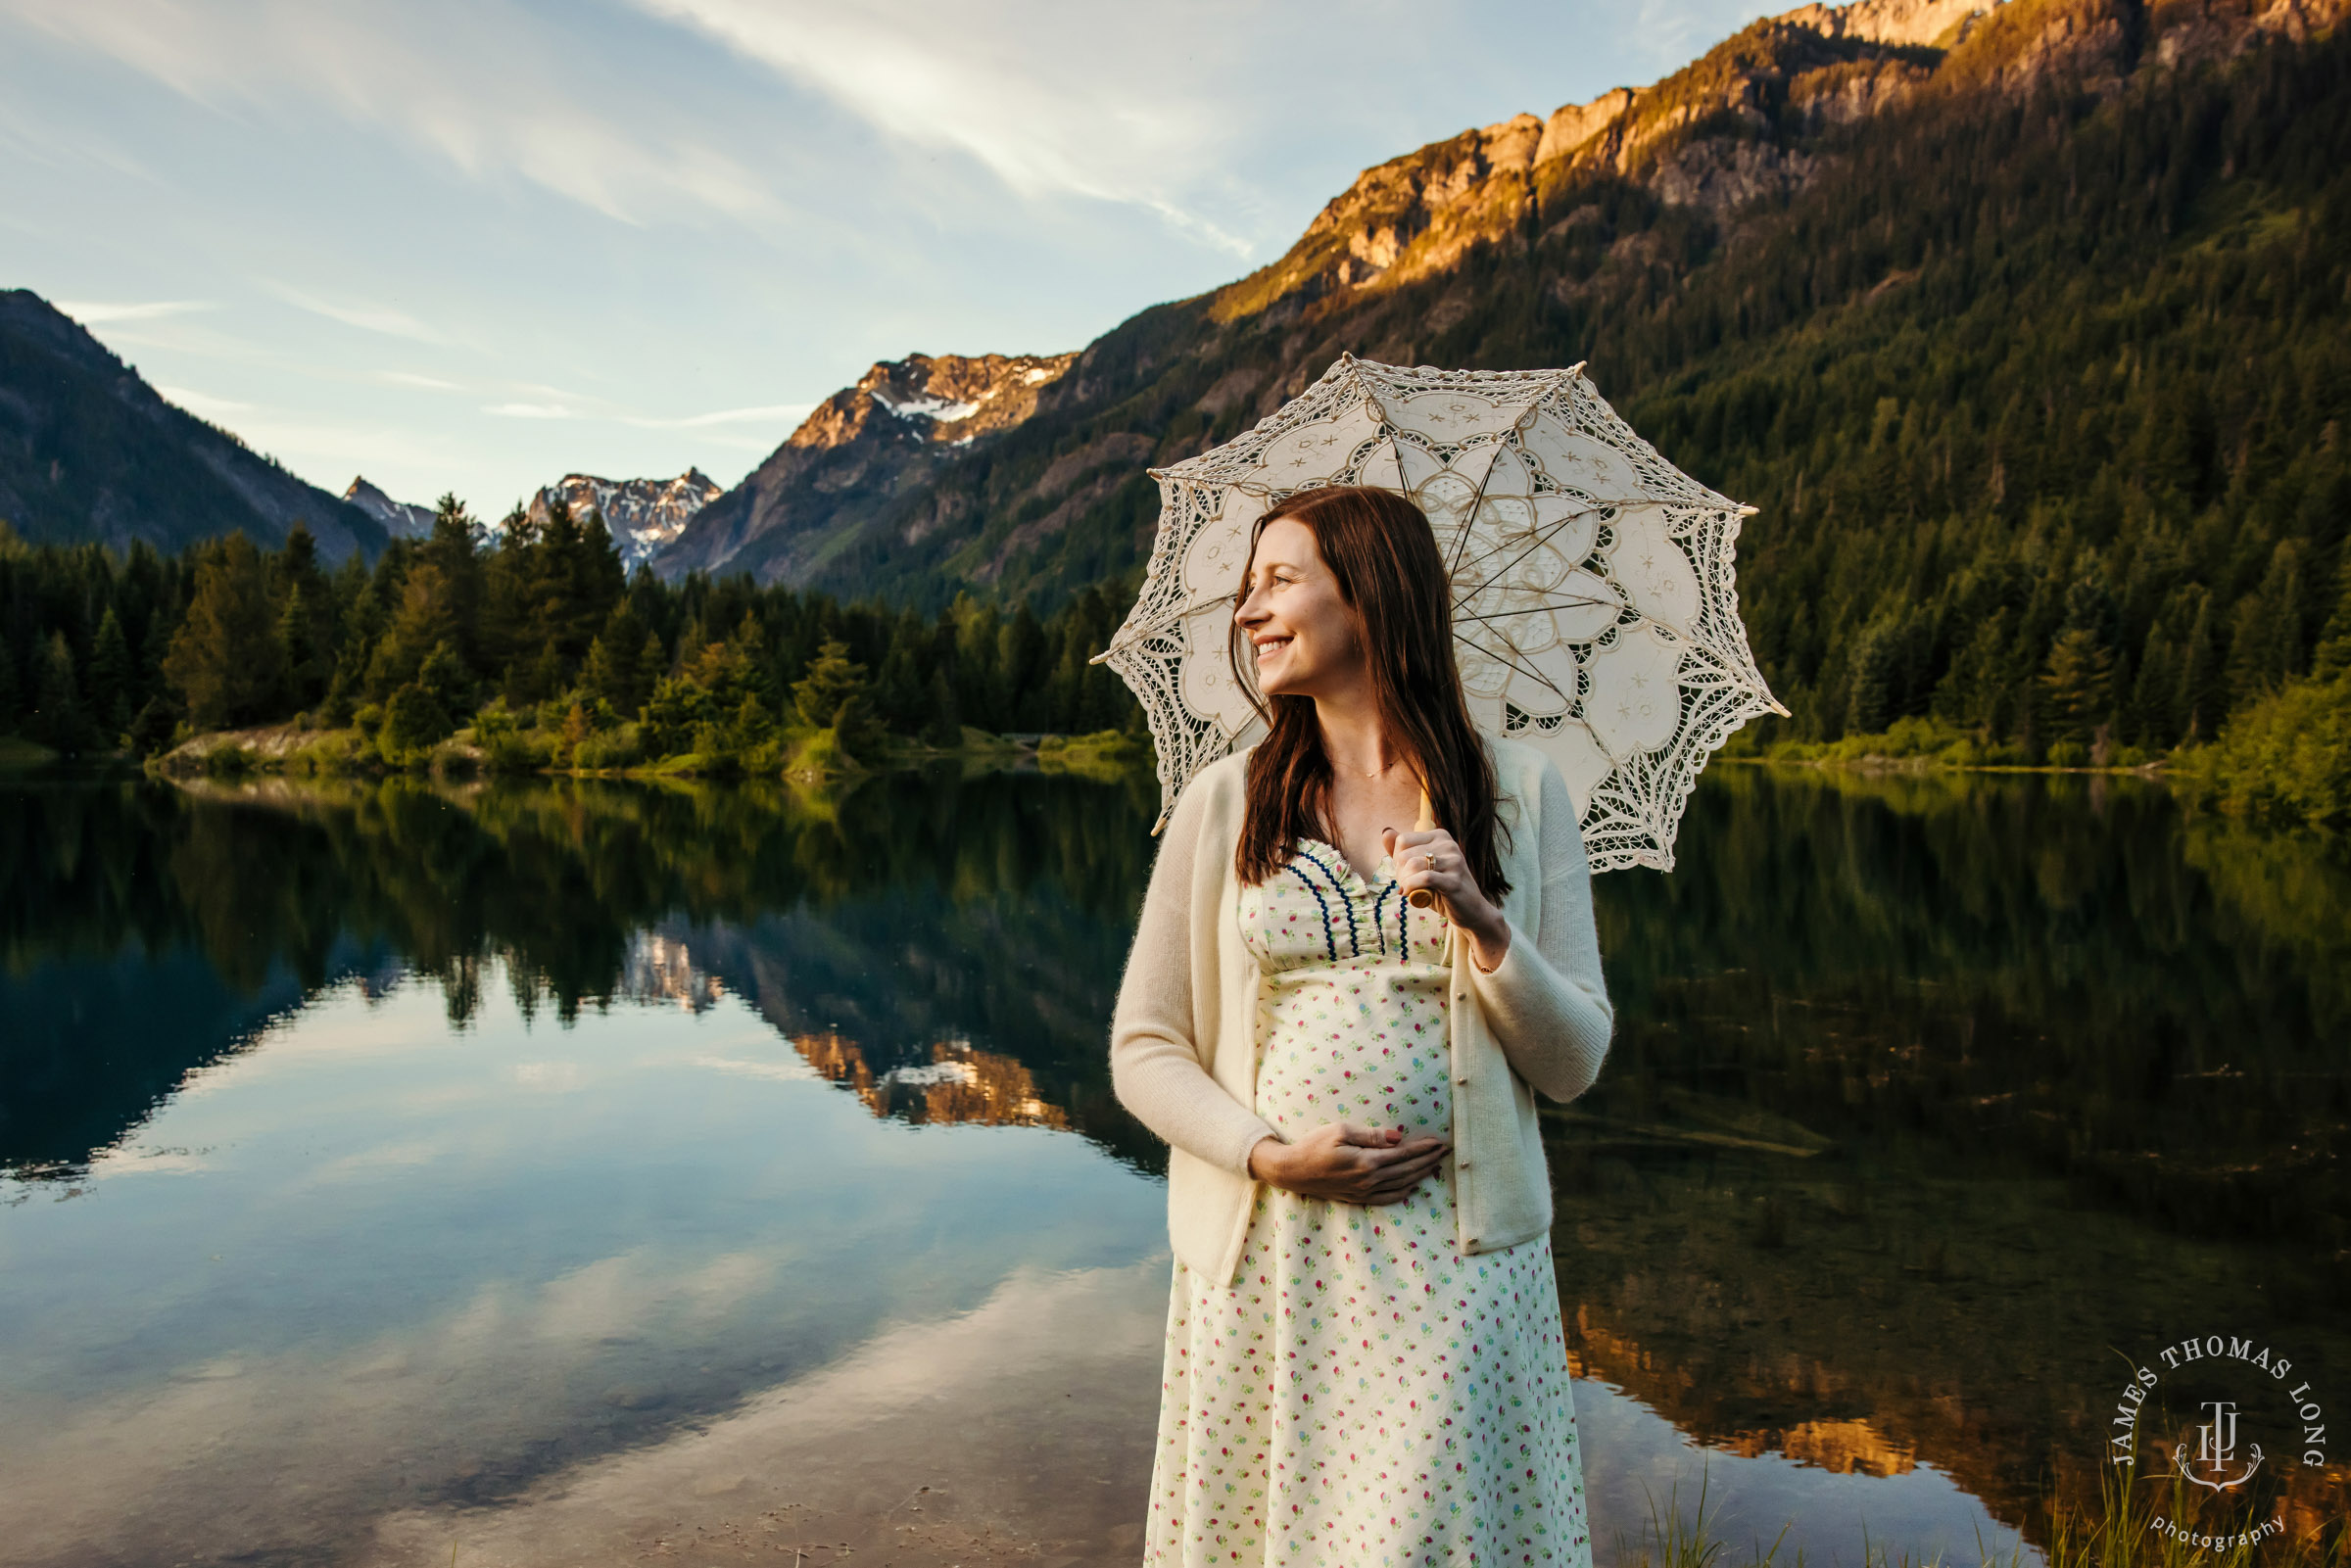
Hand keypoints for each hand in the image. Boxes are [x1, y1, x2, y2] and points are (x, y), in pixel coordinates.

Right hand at [1248, 1122, 1449, 1203]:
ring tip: (1434, 1165)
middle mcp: (1369, 1180)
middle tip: (1445, 1151)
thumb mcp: (1340, 1131)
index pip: (1403, 1154)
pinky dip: (1404, 1191)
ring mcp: (1364, 1192)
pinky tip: (1412, 1185)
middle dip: (1428, 1160)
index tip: (1439, 1142)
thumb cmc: (1313, 1145)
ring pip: (1401, 1185)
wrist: (1292, 1171)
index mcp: (1366, 1162)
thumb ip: (1371, 1135)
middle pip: (1407, 1171)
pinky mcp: (1357, 1197)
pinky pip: (1387, 1198)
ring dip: (1420, 1175)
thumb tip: (1397, 1137)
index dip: (1423, 1148)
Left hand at [1382, 824, 1509, 969]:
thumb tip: (1385, 832)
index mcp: (1440, 836)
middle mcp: (1448, 844)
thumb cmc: (1442, 890)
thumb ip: (1402, 852)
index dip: (1397, 860)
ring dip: (1405, 883)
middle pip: (1404, 854)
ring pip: (1412, 865)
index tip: (1406, 874)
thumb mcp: (1420, 869)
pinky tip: (1411, 895)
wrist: (1471, 912)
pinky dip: (1412, 887)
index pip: (1402, 840)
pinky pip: (1423, 878)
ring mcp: (1454, 861)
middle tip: (1408, 887)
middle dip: (1400, 874)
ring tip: (1412, 892)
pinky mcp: (1454, 880)